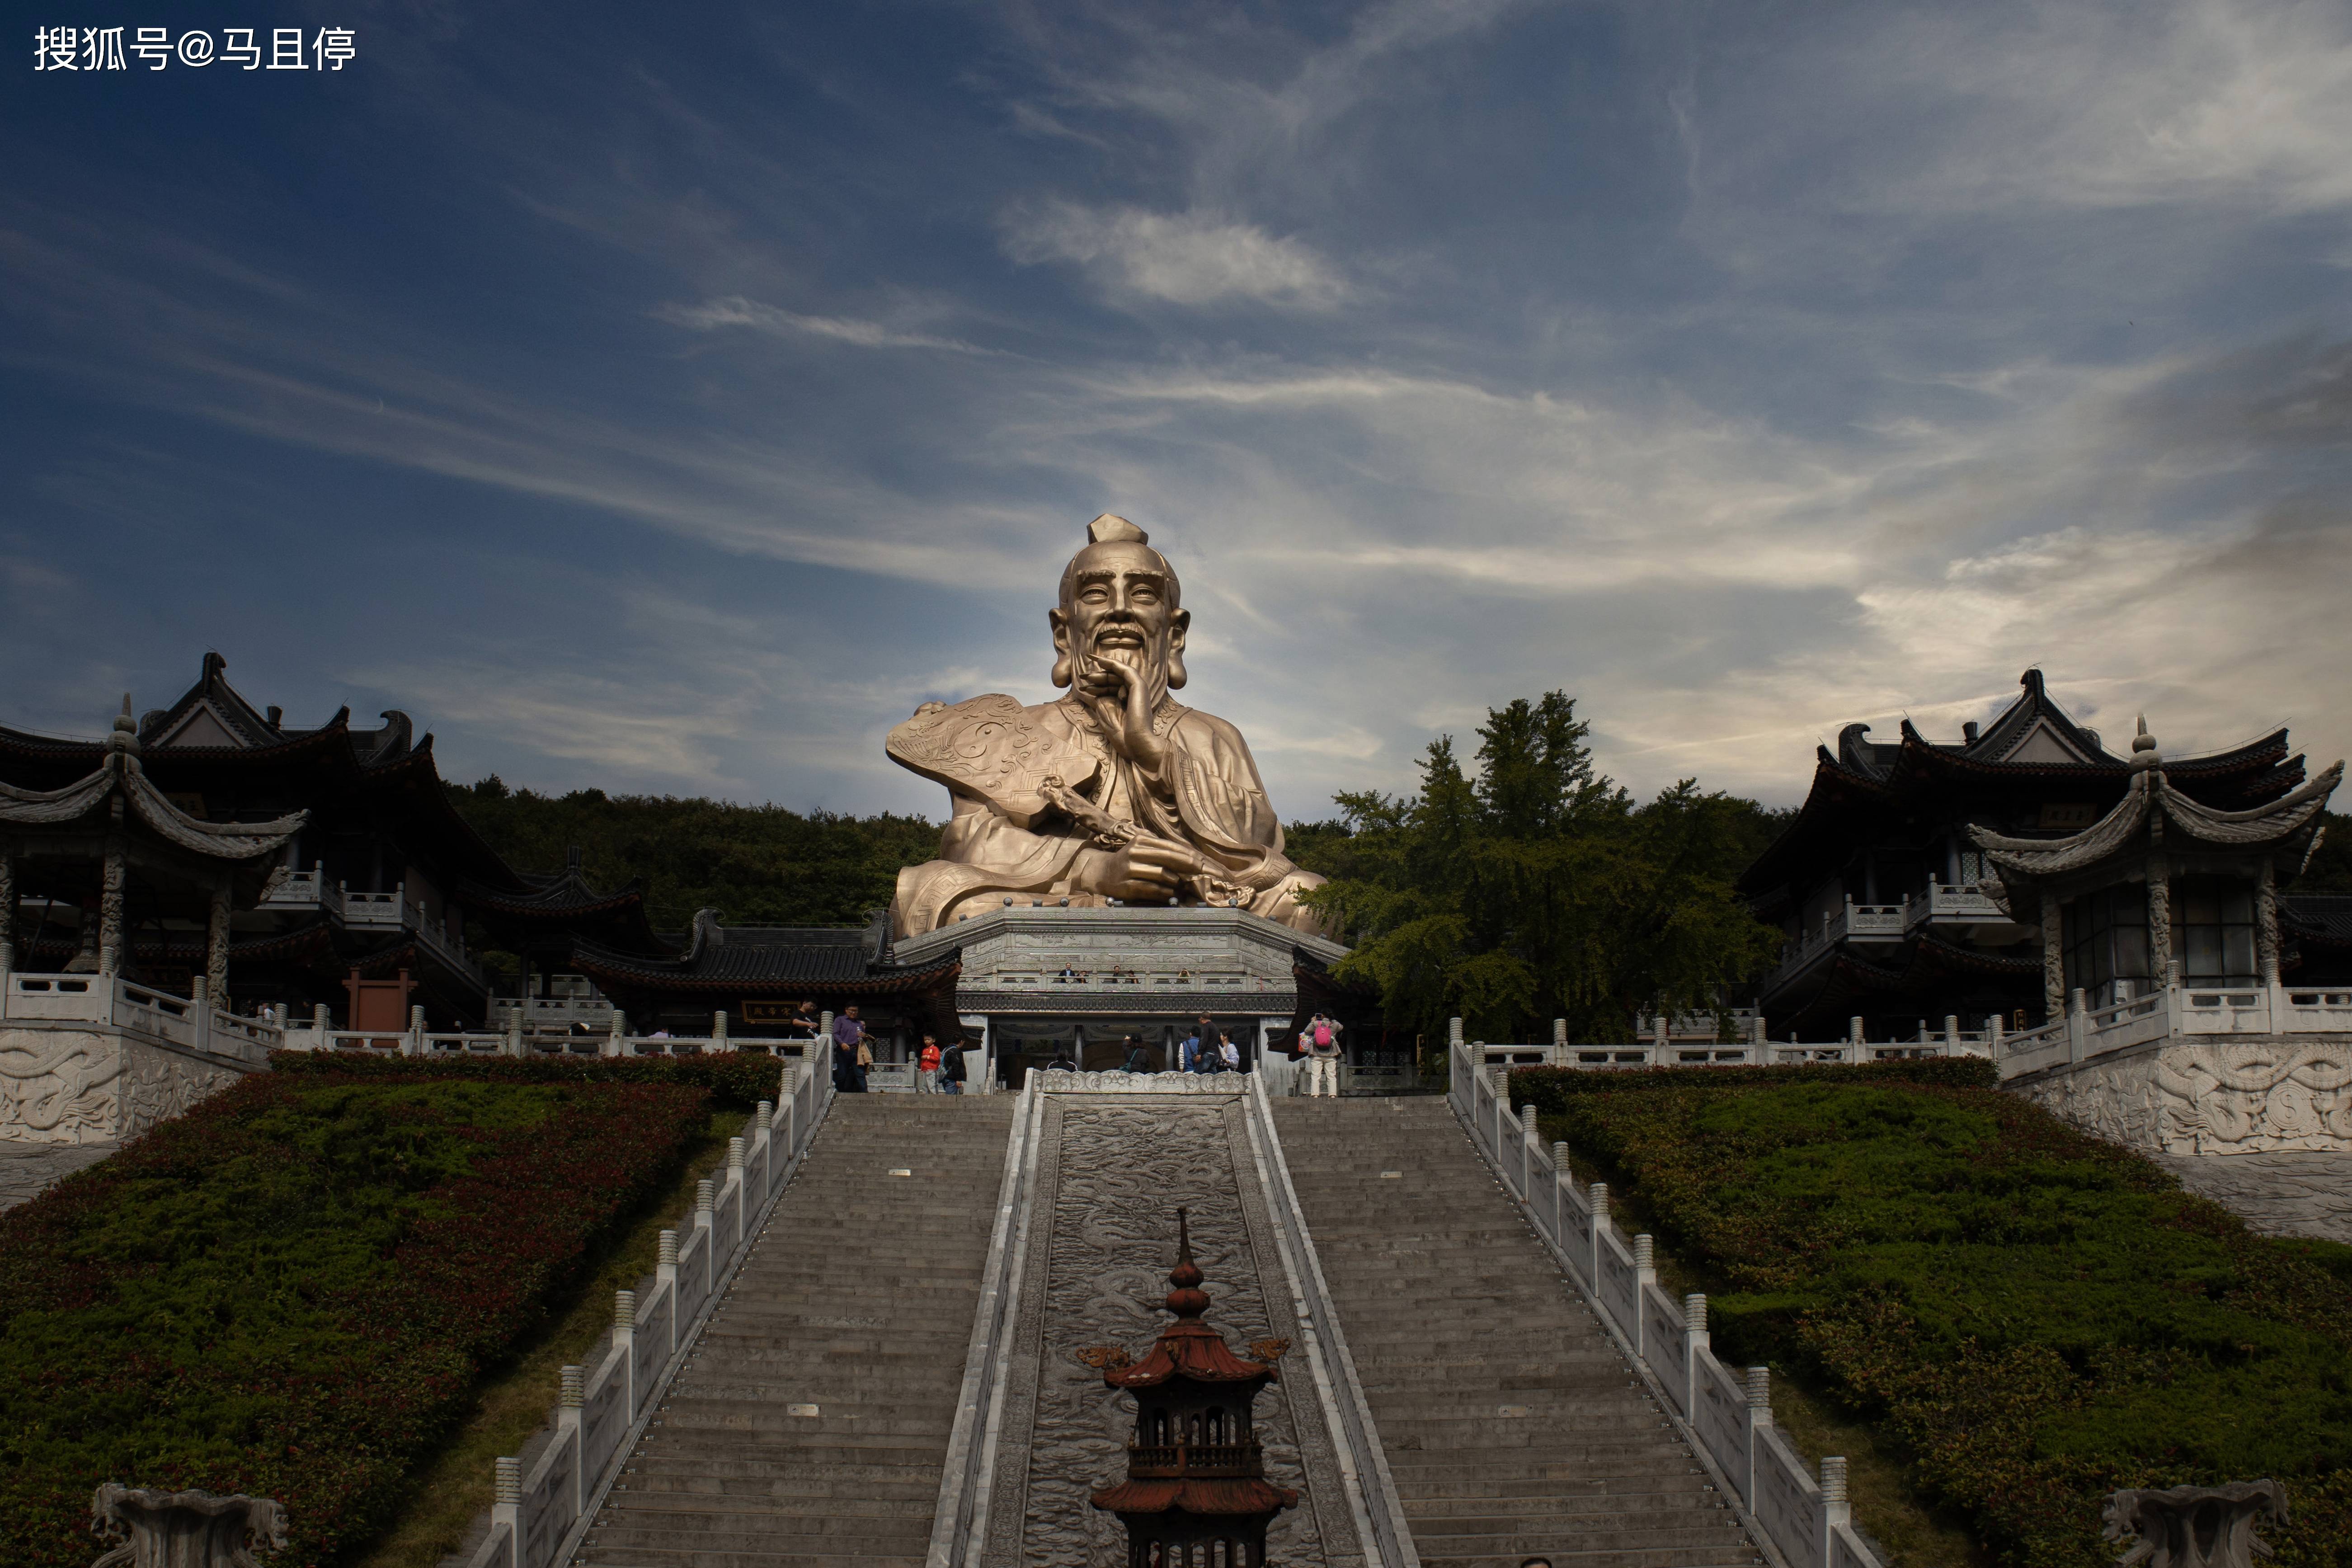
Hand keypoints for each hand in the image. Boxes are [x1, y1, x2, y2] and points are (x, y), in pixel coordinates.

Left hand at [1079, 650, 1165, 770]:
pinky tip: (1100, 661)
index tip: (1082, 687)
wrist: (1137, 744)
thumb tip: (1086, 692)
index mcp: (1129, 703)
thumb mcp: (1104, 715)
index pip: (1112, 689)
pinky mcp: (1139, 686)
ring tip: (1086, 675)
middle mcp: (1134, 695)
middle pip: (1114, 681)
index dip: (1097, 686)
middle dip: (1097, 678)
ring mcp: (1138, 690)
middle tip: (1082, 676)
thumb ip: (1098, 702)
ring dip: (1101, 673)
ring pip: (1118, 674)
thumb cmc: (1123, 736)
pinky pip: (1125, 670)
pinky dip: (1112, 664)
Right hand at [1094, 831, 1205, 900]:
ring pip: (1162, 874)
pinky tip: (1173, 894)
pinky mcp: (1128, 886)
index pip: (1171, 846)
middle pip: (1169, 858)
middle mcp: (1135, 852)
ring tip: (1183, 885)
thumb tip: (1191, 857)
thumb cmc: (1129, 861)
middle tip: (1203, 872)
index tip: (1204, 862)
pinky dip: (1166, 893)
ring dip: (1177, 881)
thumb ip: (1162, 850)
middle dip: (1189, 866)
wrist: (1103, 873)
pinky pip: (1154, 889)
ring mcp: (1130, 869)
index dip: (1189, 854)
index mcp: (1141, 841)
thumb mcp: (1142, 848)